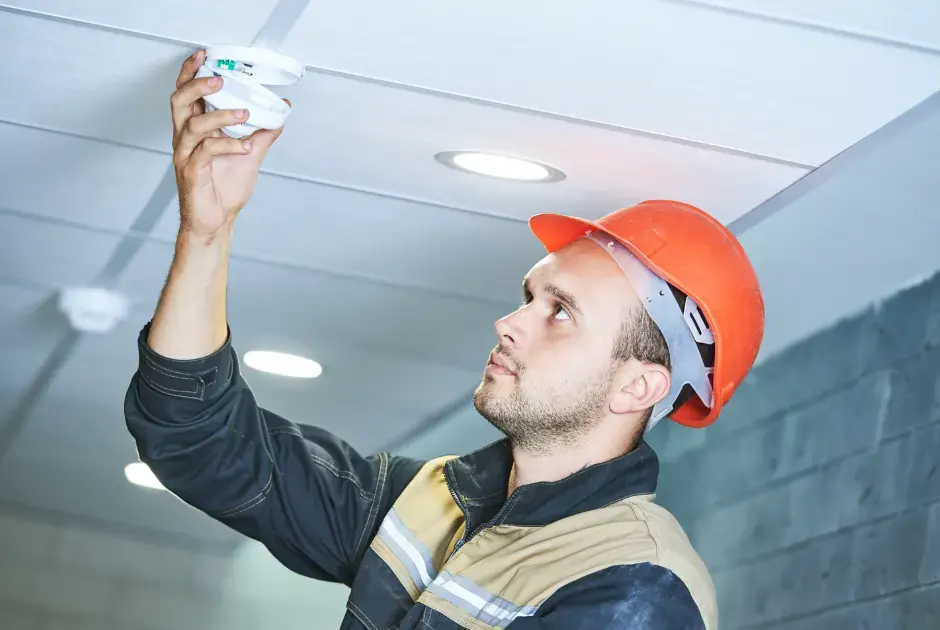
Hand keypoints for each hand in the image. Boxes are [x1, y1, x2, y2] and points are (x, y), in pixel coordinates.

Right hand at [169, 49, 287, 238]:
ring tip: (245, 113)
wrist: (217, 222)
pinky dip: (228, 144)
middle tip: (220, 80)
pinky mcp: (191, 172)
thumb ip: (262, 133)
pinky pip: (206, 151)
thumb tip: (281, 113)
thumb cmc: (224, 190)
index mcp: (194, 130)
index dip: (190, 73)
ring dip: (221, 115)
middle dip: (198, 86)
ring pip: (194, 125)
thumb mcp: (249, 155)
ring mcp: (186, 155)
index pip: (185, 94)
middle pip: (180, 102)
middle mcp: (185, 139)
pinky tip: (246, 146)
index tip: (203, 55)